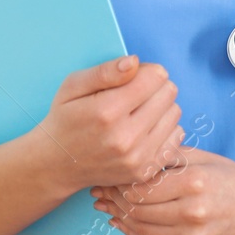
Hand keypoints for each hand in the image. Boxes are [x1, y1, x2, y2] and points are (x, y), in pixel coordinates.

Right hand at [41, 55, 184, 190]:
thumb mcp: (73, 86)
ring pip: (175, 112)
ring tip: (138, 112)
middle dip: (154, 87)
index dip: (146, 71)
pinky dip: (165, 128)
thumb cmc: (65, 119)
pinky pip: (177, 136)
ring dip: (161, 107)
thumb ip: (105, 71)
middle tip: (134, 95)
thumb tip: (134, 62)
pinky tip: (145, 130)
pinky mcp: (145, 171)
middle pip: (169, 92)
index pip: (156, 76)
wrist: (56, 164)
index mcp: (107, 111)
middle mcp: (125, 137)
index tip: (132, 78)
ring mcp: (137, 158)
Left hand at [92, 147, 234, 234]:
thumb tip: (127, 157)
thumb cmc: (229, 178)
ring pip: (141, 230)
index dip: (118, 182)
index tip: (107, 176)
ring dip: (119, 219)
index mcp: (195, 182)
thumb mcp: (202, 157)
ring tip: (106, 207)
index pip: (141, 187)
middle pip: (137, 210)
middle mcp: (193, 212)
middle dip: (113, 200)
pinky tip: (123, 224)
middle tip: (100, 191)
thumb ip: (166, 156)